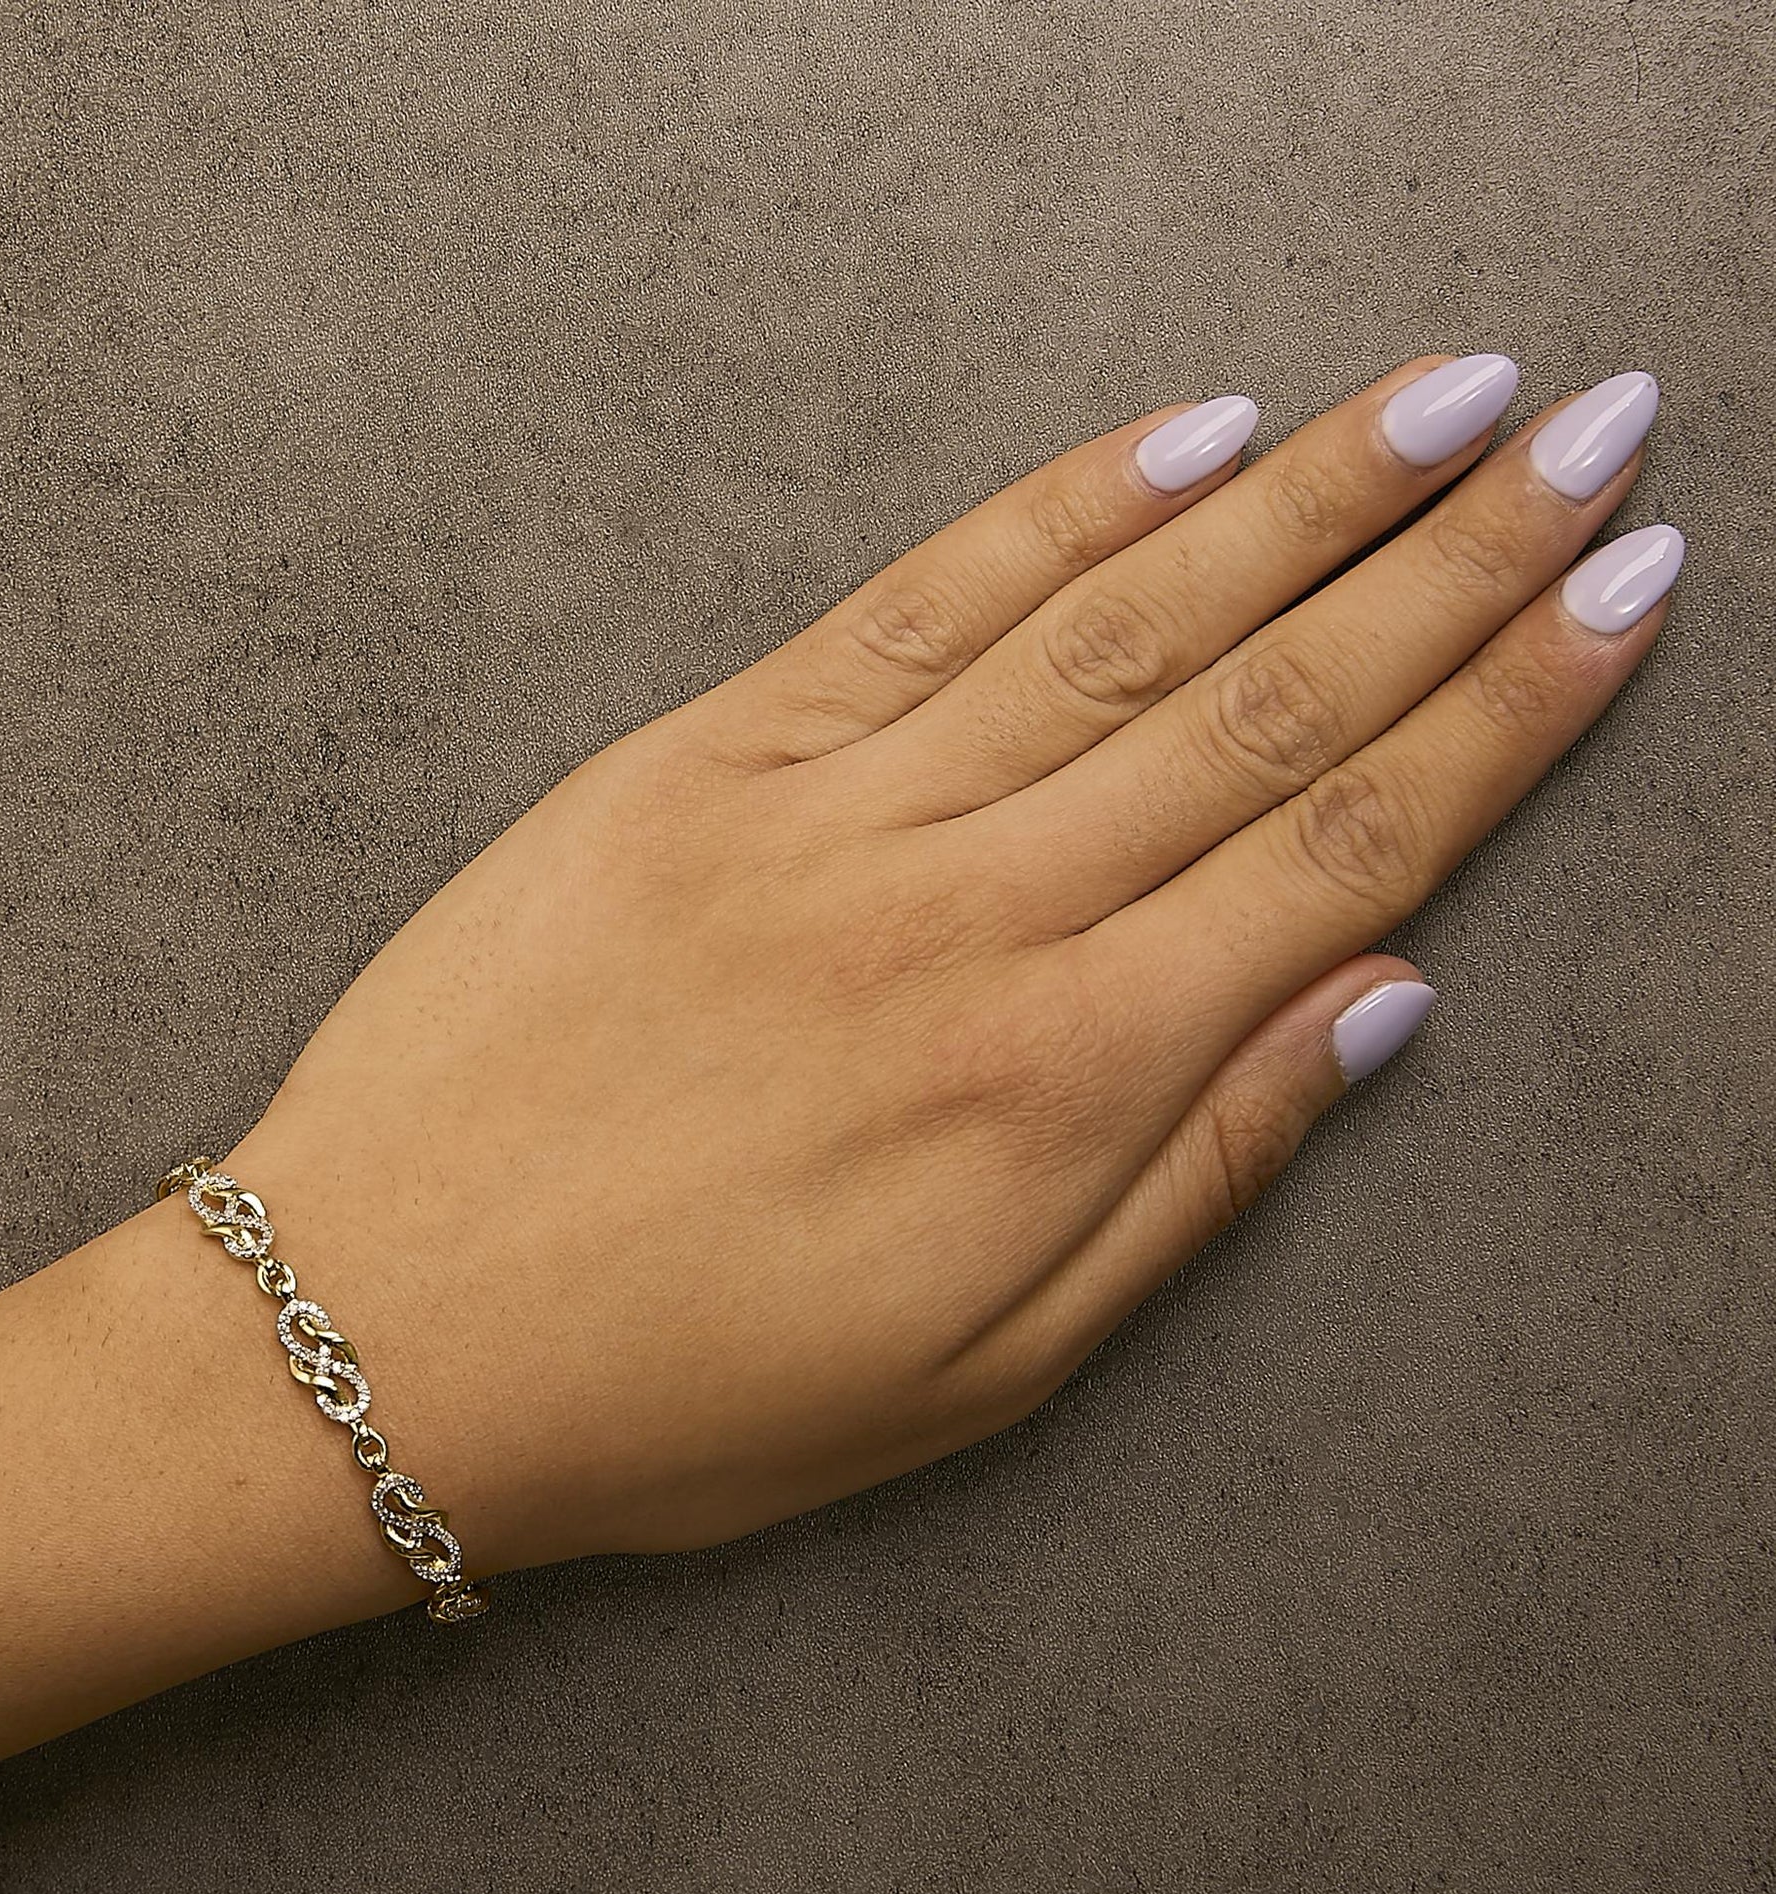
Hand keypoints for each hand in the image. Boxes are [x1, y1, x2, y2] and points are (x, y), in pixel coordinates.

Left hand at [222, 356, 1674, 1575]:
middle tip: (1594, 433)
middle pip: (1266, 701)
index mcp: (1064, 1075)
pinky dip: (1062, 510)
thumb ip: (1198, 1172)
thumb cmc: (689, 1382)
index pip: (1342, 844)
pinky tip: (1186, 434)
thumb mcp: (985, 1364)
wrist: (385, 1329)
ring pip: (1119, 624)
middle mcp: (975, 913)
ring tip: (1446, 398)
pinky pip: (919, 604)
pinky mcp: (705, 758)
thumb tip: (1376, 1002)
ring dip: (1302, 497)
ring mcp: (835, 814)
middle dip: (1453, 560)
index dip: (1507, 711)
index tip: (1621, 593)